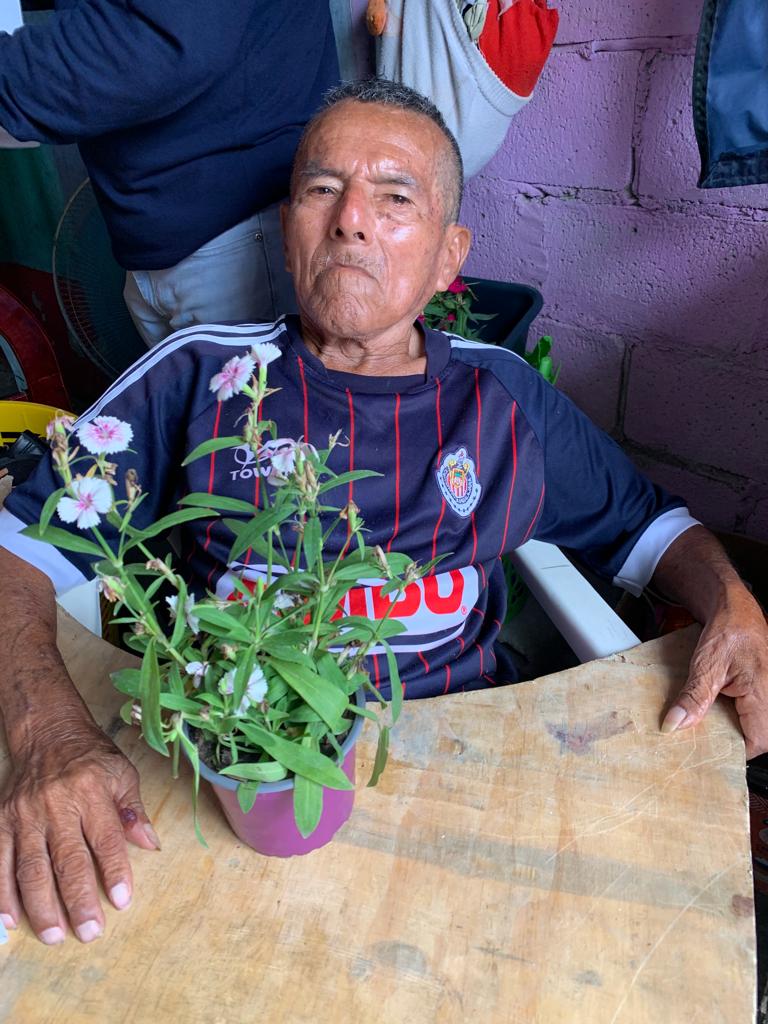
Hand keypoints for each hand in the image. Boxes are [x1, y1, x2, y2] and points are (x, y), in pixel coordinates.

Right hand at [0, 721, 159, 943]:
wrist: (47, 732)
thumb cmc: (90, 756)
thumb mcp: (121, 772)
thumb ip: (133, 810)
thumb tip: (150, 843)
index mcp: (91, 791)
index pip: (106, 838)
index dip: (115, 871)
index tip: (122, 901)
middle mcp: (56, 804)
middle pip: (68, 859)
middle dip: (79, 900)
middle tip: (89, 932)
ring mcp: (25, 815)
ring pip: (31, 868)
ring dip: (42, 906)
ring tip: (55, 936)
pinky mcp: (2, 821)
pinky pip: (0, 862)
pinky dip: (3, 895)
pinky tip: (12, 921)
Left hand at [662, 588, 767, 757]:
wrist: (734, 607)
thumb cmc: (729, 628)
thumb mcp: (706, 663)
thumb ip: (694, 697)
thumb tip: (675, 724)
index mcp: (763, 694)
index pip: (758, 742)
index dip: (733, 750)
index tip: (707, 747)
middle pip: (755, 735)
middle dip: (727, 739)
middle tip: (700, 736)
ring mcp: (766, 693)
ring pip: (752, 725)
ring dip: (728, 726)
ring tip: (704, 722)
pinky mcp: (760, 691)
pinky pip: (750, 713)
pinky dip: (730, 714)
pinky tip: (712, 711)